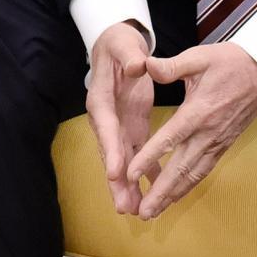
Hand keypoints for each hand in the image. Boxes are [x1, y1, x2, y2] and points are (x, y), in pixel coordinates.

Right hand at [84, 21, 155, 216]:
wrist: (118, 46)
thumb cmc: (119, 44)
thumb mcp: (123, 45)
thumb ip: (130, 56)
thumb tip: (137, 66)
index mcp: (101, 100)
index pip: (106, 128)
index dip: (112, 151)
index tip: (117, 172)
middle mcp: (106, 119)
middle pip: (111, 154)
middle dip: (117, 182)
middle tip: (124, 207)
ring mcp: (119, 126)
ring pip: (123, 161)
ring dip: (129, 186)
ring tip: (136, 212)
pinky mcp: (132, 128)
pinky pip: (139, 155)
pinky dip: (146, 174)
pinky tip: (155, 193)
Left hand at [123, 42, 256, 221]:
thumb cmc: (230, 62)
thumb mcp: (199, 57)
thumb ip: (171, 67)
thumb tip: (146, 65)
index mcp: (198, 112)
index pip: (169, 139)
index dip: (149, 158)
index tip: (130, 175)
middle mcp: (207, 133)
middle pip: (181, 168)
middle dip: (160, 192)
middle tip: (142, 212)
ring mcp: (217, 142)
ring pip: (192, 175)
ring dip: (172, 195)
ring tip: (153, 213)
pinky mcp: (223, 146)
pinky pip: (203, 171)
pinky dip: (187, 186)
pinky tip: (174, 197)